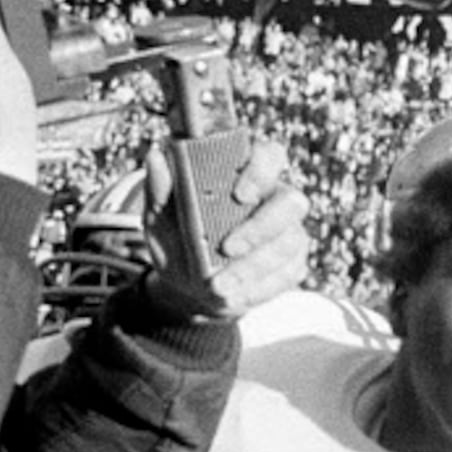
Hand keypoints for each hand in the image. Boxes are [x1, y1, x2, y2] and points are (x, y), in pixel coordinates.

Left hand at [142, 137, 309, 320]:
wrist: (190, 288)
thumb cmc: (180, 242)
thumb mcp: (161, 219)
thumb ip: (160, 191)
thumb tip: (157, 157)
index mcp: (247, 177)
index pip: (270, 156)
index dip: (262, 171)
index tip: (239, 195)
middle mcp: (276, 201)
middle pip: (292, 203)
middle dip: (262, 227)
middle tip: (228, 248)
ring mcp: (290, 233)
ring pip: (288, 244)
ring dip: (252, 268)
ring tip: (217, 287)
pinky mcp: (294, 264)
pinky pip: (287, 275)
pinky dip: (257, 288)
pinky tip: (233, 295)